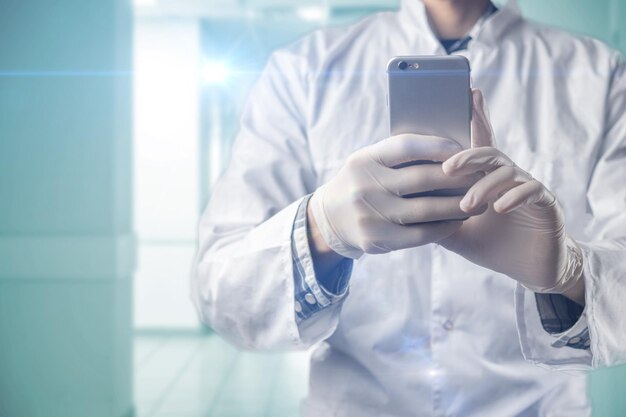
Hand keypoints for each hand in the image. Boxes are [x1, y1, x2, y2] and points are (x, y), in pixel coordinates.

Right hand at [309, 134, 481, 258]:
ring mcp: (370, 215)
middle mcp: (365, 186)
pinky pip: (420, 235)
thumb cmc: (362, 181)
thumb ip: (400, 154)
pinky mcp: (377, 240)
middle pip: (422, 179)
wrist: (330, 218)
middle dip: (458, 178)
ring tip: (478, 202)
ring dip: (458, 206)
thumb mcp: (370, 160)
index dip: (438, 146)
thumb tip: (450, 148)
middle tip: (481, 177)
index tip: (463, 149)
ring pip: (426, 210)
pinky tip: (457, 221)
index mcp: (365, 159)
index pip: (406, 146)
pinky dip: (444, 227)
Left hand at [439, 89, 584, 301]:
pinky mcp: (547, 203)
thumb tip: (402, 205)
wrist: (529, 269)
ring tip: (468, 205)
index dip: (476, 118)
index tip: (469, 93)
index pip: (478, 144)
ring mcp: (528, 187)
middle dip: (468, 157)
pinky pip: (533, 191)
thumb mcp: (456, 232)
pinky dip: (515, 197)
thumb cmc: (491, 245)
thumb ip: (435, 217)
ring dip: (484, 187)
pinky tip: (500, 207)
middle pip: (488, 153)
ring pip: (506, 172)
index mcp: (486, 178)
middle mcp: (507, 177)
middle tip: (448, 169)